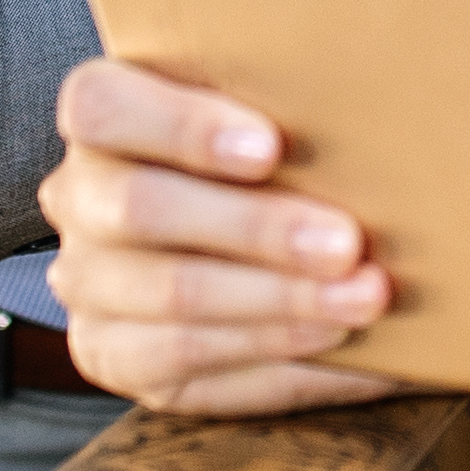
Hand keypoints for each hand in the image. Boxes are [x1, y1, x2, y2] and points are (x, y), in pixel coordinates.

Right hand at [43, 56, 403, 413]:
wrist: (228, 240)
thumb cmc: (269, 156)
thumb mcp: (267, 116)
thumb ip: (292, 106)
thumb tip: (389, 112)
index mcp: (101, 117)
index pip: (103, 108)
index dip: (181, 126)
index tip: (271, 148)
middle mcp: (79, 198)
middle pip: (141, 207)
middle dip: (256, 228)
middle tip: (347, 244)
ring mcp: (88, 283)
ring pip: (172, 294)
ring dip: (280, 301)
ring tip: (364, 300)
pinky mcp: (114, 356)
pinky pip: (189, 364)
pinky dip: (278, 357)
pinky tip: (344, 346)